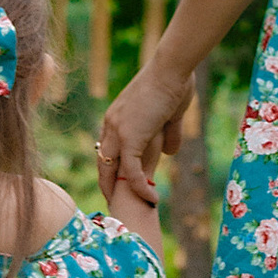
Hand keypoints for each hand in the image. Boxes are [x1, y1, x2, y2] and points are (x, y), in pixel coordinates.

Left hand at [97, 62, 190, 222]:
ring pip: (112, 171)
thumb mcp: (169, 114)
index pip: (107, 150)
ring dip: (124, 193)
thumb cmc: (174, 82)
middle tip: (117, 206)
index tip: (119, 185)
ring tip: (135, 209)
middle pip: (102, 163)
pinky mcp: (129, 137)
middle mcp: (110, 125)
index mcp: (116, 117)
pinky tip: (153, 198)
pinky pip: (130, 172)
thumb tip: (169, 153)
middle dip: (108, 186)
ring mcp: (117, 131)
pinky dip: (140, 188)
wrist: (172, 68)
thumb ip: (166, 134)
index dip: (112, 169)